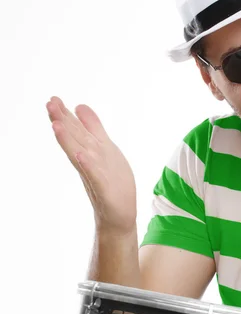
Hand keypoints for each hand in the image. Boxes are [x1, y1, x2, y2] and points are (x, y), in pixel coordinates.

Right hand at [46, 96, 136, 233]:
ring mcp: (97, 175)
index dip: (66, 116)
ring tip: (57, 126)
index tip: (54, 99)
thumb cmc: (111, 181)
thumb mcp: (104, 149)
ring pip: (81, 154)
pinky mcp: (105, 190)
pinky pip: (96, 176)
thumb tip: (80, 107)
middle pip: (75, 139)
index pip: (77, 131)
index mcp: (92, 150)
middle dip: (63, 121)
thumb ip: (93, 128)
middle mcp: (91, 161)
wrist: (118, 214)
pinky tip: (81, 156)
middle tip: (49, 104)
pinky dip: (89, 166)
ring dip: (69, 140)